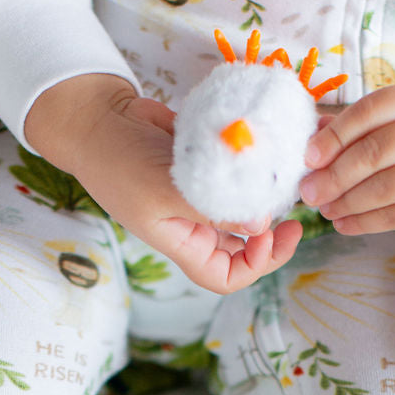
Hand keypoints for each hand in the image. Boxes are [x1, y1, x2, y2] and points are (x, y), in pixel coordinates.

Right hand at [25, 76, 302, 292]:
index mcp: (183, 242)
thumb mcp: (163, 190)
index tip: (270, 233)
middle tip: (293, 209)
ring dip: (265, 198)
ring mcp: (201, 196)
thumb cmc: (118, 162)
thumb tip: (262, 224)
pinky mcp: (208, 166)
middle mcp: (195, 224)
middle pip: (243, 248)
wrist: (100, 118)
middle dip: (270, 235)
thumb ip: (212, 207)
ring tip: (283, 178)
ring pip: (245, 209)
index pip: (226, 276)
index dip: (255, 265)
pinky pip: (238, 177)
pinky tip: (268, 153)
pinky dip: (254, 168)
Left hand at [299, 84, 394, 247]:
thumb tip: (317, 131)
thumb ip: (381, 123)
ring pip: (379, 188)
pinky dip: (362, 223)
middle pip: (372, 152)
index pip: (372, 109)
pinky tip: (345, 225)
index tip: (309, 155)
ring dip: (343, 202)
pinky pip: (392, 216)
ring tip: (324, 209)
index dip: (335, 133)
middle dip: (332, 175)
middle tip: (307, 190)